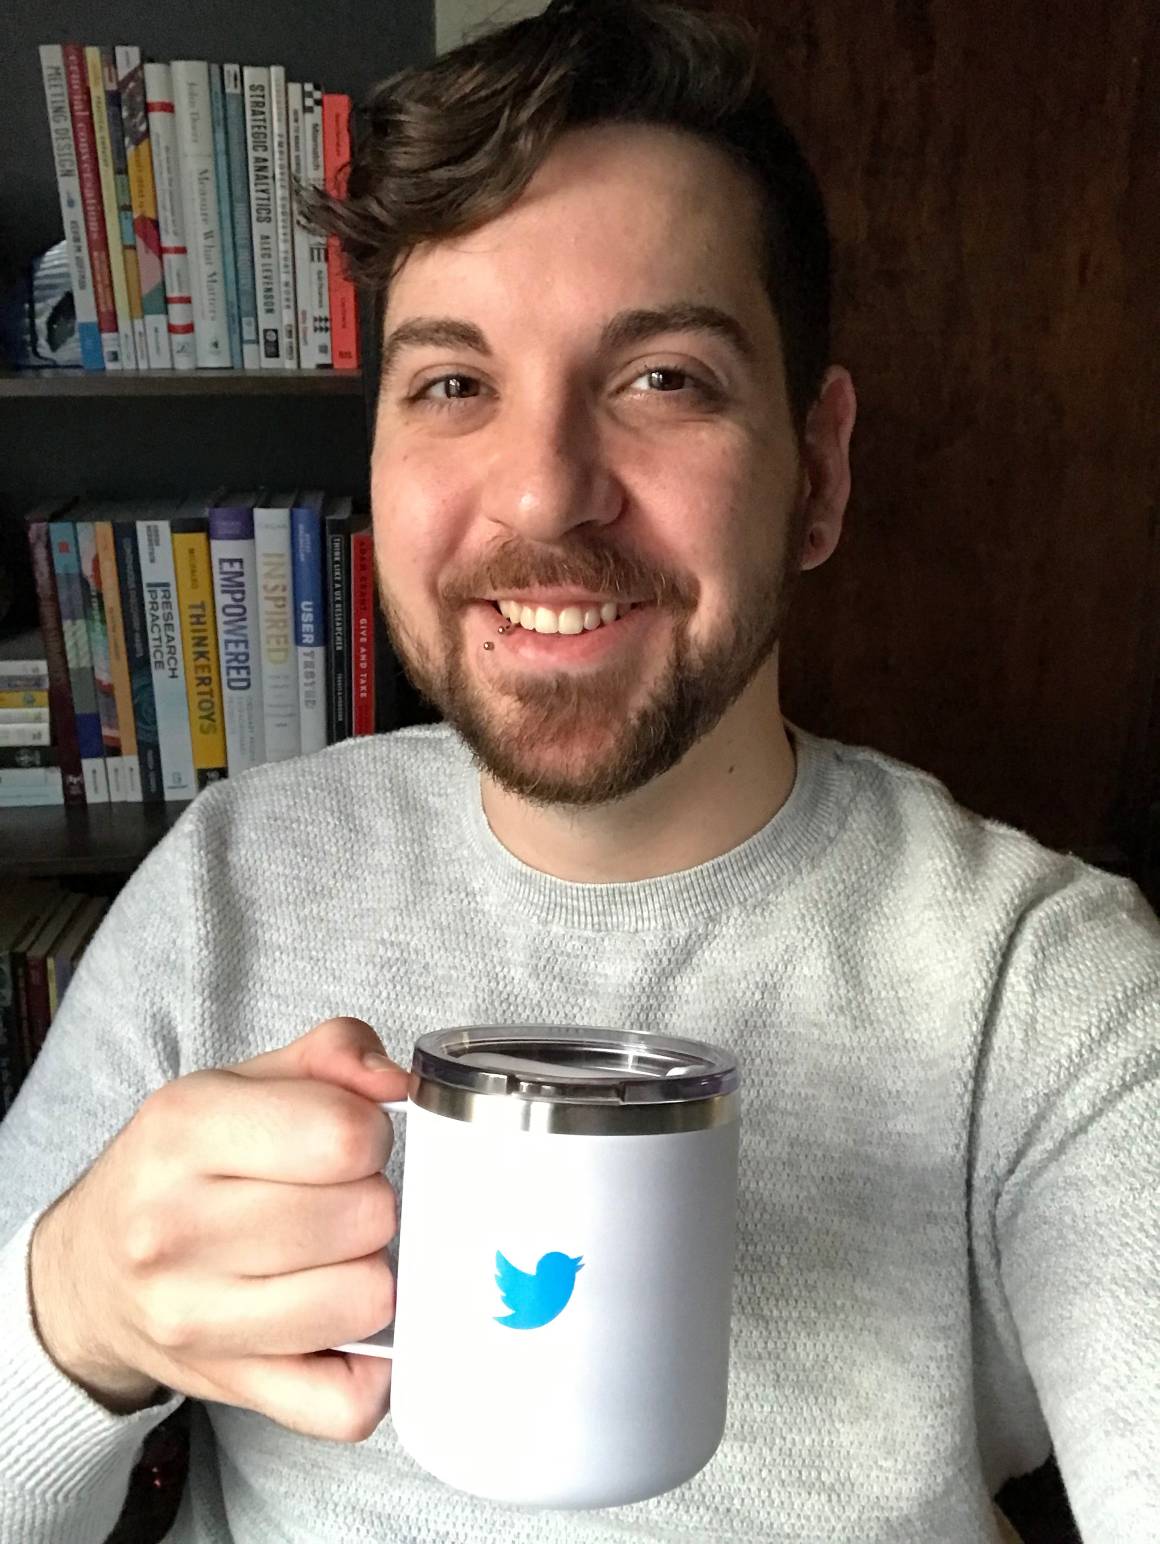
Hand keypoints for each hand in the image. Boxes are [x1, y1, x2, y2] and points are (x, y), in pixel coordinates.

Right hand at [29, 1018, 407, 1441]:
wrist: (90, 1272)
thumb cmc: (182, 1166)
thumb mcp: (239, 1081)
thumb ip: (331, 1054)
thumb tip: (397, 1086)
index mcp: (184, 1131)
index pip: (343, 1135)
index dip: (371, 1132)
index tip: (349, 1140)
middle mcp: (177, 1228)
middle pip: (367, 1216)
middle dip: (374, 1199)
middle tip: (341, 1199)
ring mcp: (198, 1320)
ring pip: (369, 1301)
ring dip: (374, 1272)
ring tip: (339, 1254)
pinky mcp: (230, 1390)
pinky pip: (346, 1403)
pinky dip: (371, 1371)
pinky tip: (350, 1329)